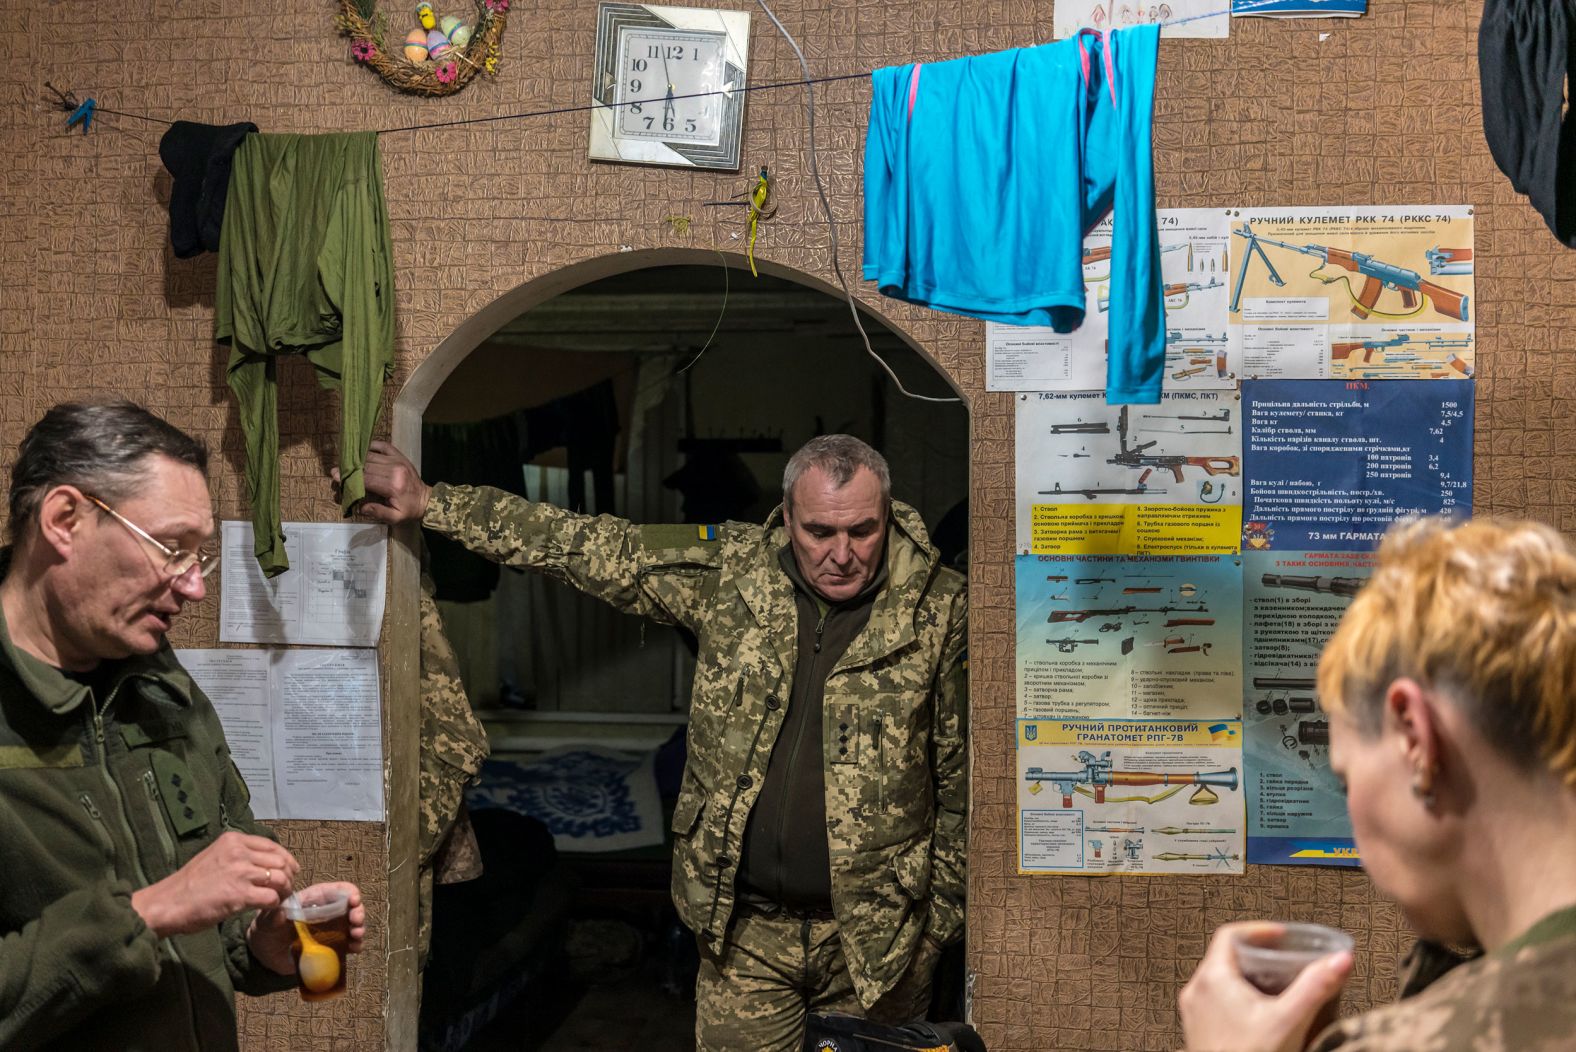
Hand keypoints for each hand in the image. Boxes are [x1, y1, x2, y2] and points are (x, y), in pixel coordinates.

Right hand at [130, 831, 298, 937]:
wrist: (167, 904)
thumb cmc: (188, 884)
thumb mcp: (214, 857)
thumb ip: (238, 856)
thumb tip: (266, 864)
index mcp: (233, 840)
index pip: (273, 846)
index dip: (286, 860)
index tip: (289, 871)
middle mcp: (239, 852)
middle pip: (281, 861)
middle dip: (288, 877)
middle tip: (285, 889)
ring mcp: (240, 872)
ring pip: (281, 878)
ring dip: (284, 891)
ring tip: (278, 899)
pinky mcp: (240, 895)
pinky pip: (272, 897)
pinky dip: (274, 904)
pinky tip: (267, 908)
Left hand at [247, 881, 367, 976]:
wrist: (265, 954)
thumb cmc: (267, 929)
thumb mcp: (266, 921)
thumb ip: (272, 917)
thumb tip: (281, 912)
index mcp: (315, 900)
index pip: (337, 890)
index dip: (350, 892)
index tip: (354, 900)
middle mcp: (327, 912)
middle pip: (350, 907)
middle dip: (358, 911)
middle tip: (356, 921)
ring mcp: (331, 930)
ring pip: (353, 925)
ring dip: (359, 929)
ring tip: (356, 935)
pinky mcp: (331, 947)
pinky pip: (348, 944)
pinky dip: (355, 945)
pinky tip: (354, 949)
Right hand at [333, 440, 429, 524]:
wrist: (426, 500)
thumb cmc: (409, 510)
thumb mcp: (395, 518)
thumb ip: (377, 512)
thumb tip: (361, 506)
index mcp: (392, 485)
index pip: (366, 478)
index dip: (349, 476)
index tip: (334, 475)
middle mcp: (394, 469)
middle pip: (366, 466)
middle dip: (350, 468)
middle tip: (336, 470)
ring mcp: (398, 460)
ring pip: (372, 456)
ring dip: (358, 458)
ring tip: (345, 462)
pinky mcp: (400, 456)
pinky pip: (383, 446)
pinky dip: (372, 446)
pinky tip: (362, 449)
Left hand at [1179, 922, 1351, 1051]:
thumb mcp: (1289, 1021)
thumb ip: (1316, 987)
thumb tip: (1341, 959)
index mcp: (1212, 978)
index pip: (1230, 935)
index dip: (1259, 931)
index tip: (1283, 936)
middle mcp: (1196, 991)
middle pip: (1226, 957)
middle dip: (1258, 956)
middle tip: (1285, 960)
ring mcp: (1195, 1013)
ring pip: (1221, 981)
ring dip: (1249, 979)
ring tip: (1278, 987)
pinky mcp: (1199, 1032)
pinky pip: (1217, 1003)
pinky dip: (1239, 999)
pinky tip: (1262, 1016)